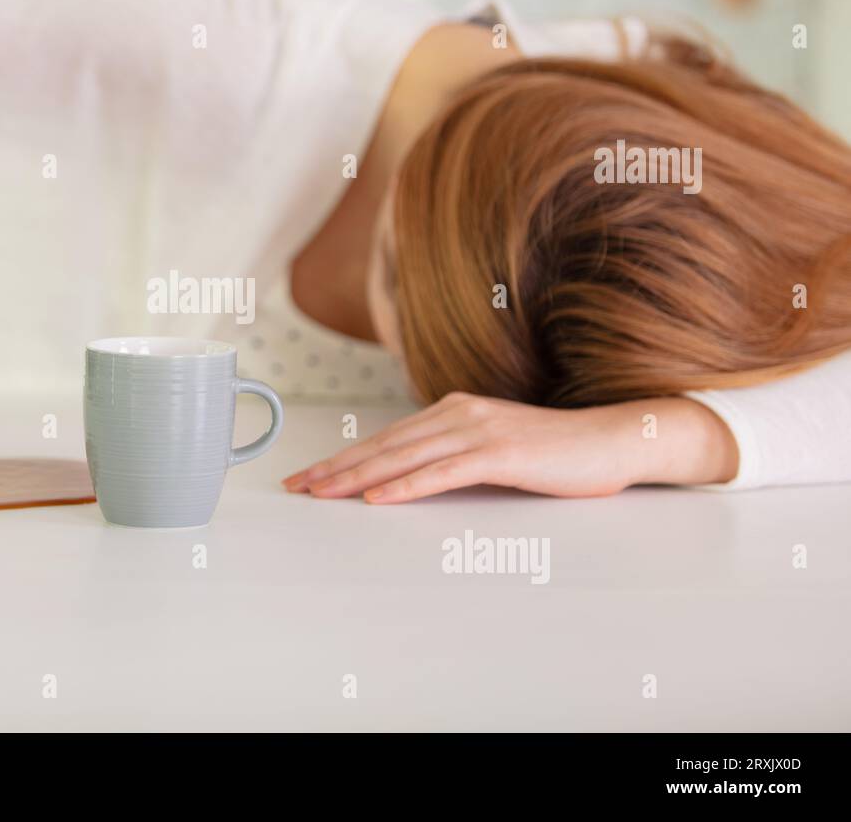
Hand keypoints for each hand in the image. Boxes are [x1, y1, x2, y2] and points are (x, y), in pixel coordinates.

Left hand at [282, 392, 738, 502]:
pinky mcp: (500, 452)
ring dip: (358, 478)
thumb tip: (410, 477)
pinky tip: (379, 499)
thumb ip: (453, 455)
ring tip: (323, 494)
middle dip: (336, 468)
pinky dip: (407, 486)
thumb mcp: (493, 449)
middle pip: (384, 446)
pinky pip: (443, 472)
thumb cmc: (554, 453)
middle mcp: (458, 412)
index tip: (309, 477)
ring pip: (404, 457)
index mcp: (453, 410)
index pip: (387, 439)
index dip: (344, 459)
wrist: (612, 440)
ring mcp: (479, 429)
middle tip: (297, 487)